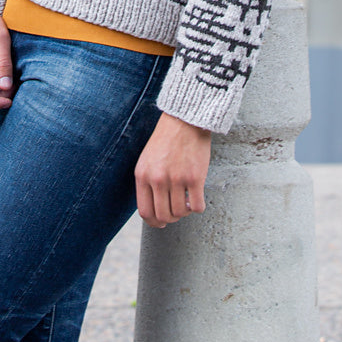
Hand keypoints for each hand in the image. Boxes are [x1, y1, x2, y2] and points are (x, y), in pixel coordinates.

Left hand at [134, 112, 211, 227]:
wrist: (184, 119)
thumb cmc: (167, 139)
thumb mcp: (148, 160)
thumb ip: (148, 182)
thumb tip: (154, 210)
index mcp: (143, 175)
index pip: (145, 212)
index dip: (154, 222)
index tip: (162, 222)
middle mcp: (157, 179)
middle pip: (163, 216)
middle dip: (171, 218)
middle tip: (178, 211)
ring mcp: (176, 179)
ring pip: (180, 213)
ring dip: (185, 212)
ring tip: (188, 201)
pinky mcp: (195, 177)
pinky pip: (196, 206)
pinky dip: (198, 207)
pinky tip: (198, 198)